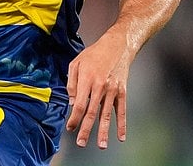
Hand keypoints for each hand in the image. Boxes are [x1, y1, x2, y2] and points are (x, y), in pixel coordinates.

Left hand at [65, 30, 130, 148]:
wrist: (117, 46)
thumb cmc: (94, 54)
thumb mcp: (76, 63)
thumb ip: (72, 83)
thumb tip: (73, 103)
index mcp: (87, 79)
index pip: (80, 104)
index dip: (75, 118)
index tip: (70, 127)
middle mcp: (101, 86)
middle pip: (92, 113)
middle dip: (86, 130)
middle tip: (81, 143)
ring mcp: (113, 90)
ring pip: (107, 115)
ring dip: (103, 131)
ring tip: (100, 145)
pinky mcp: (122, 92)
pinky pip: (122, 111)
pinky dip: (122, 125)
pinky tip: (120, 136)